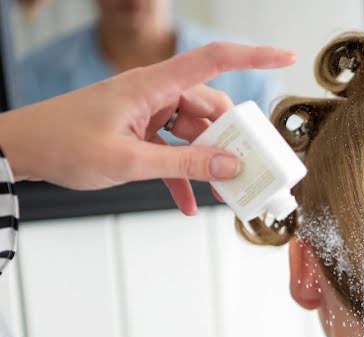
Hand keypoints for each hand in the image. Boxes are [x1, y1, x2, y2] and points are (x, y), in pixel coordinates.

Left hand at [0, 42, 294, 214]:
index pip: (213, 60)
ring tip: (222, 192)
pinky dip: (183, 175)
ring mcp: (147, 113)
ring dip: (208, 163)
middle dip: (231, 140)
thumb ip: (184, 164)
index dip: (254, 56)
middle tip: (250, 167)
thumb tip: (231, 166)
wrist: (21, 151)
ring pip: (195, 134)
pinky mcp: (139, 132)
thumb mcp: (130, 161)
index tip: (286, 57)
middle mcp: (154, 94)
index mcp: (152, 86)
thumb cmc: (63, 144)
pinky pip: (173, 151)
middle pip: (210, 109)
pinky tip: (190, 203)